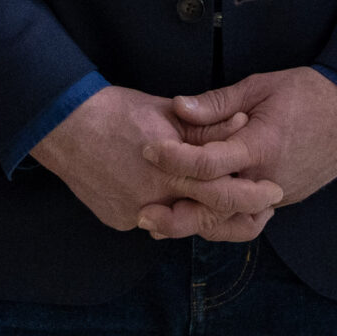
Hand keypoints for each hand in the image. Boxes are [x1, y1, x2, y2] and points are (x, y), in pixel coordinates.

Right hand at [28, 85, 282, 239]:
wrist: (63, 126)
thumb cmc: (116, 110)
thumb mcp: (168, 112)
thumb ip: (206, 126)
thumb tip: (243, 124)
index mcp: (170, 170)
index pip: (222, 193)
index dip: (251, 195)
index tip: (273, 193)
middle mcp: (153, 200)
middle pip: (206, 218)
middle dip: (238, 216)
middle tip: (262, 211)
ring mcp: (132, 214)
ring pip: (179, 224)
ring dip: (204, 217)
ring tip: (226, 207)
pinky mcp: (117, 220)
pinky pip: (152, 221)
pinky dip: (169, 211)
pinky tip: (177, 198)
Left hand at [136, 68, 336, 237]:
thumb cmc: (308, 92)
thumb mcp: (260, 85)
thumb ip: (218, 102)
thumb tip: (178, 107)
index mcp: (262, 145)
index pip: (210, 162)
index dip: (174, 158)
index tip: (147, 149)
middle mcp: (271, 178)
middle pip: (218, 208)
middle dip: (178, 213)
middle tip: (144, 212)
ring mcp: (281, 194)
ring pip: (234, 224)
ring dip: (198, 226)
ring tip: (164, 224)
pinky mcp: (286, 200)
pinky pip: (249, 219)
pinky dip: (223, 222)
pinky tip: (199, 216)